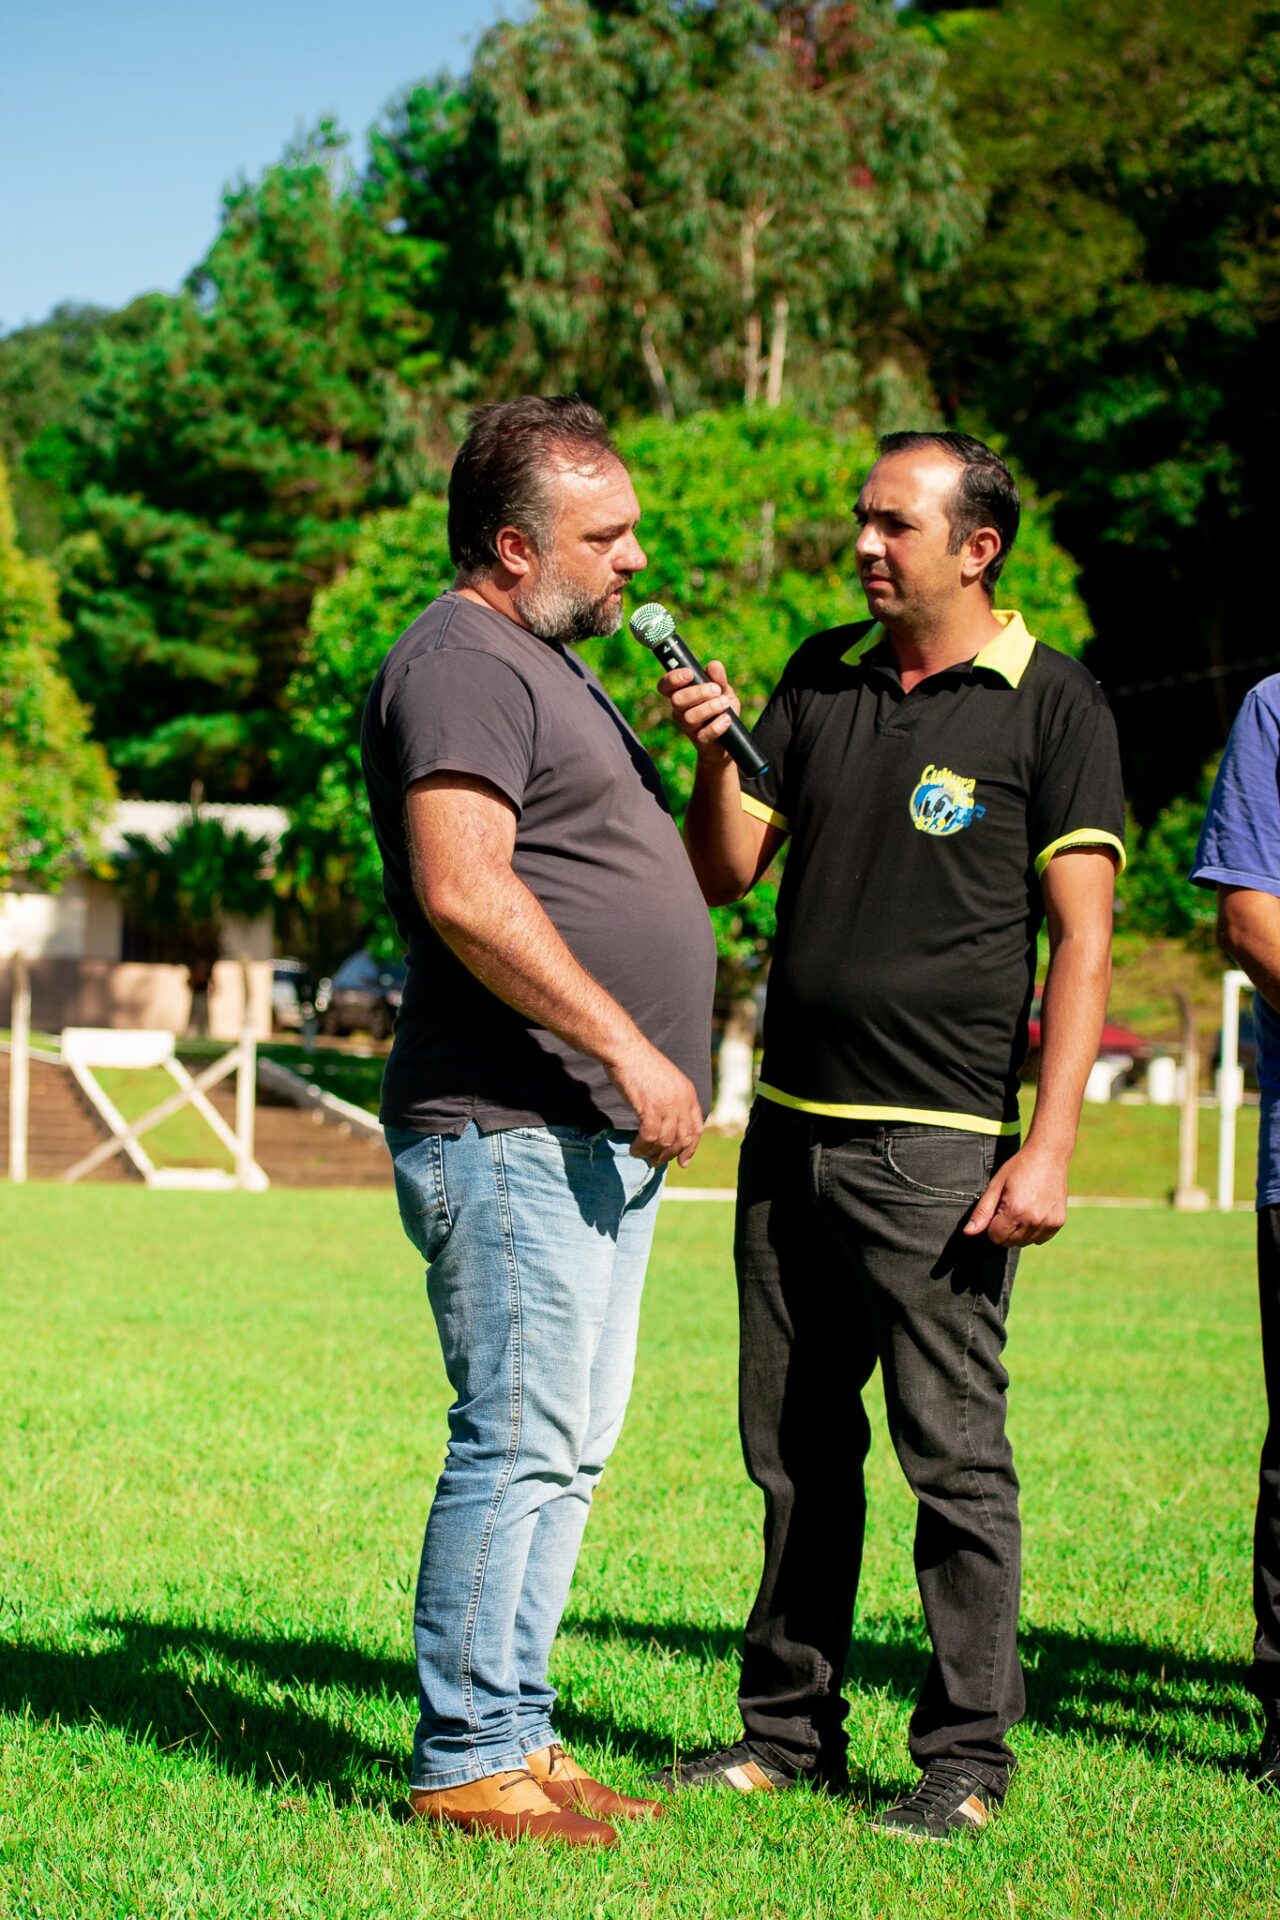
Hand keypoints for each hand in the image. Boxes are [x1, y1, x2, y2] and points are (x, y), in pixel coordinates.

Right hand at [606, 1038, 703, 1167]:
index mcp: (688, 1093)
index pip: (697, 1128)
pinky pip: (650, 1138)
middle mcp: (682, 1102)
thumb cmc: (640, 1063)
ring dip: (654, 1153)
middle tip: (657, 1162)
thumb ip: (671, 1100)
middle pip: (684, 1139)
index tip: (683, 1161)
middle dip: (671, 1155)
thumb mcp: (666, 1081)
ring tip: (642, 1155)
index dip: (691, 1148)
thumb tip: (666, 1122)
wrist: (626, 1050)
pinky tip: (634, 1148)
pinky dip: (642, 1147)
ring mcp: (668, 1106)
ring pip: (667, 1142)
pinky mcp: (651, 1109)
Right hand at [657, 661, 741, 759]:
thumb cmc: (722, 712)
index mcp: (682, 695)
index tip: (689, 674)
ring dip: (710, 707)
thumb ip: (719, 679)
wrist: (729, 743)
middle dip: (698, 692)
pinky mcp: (701, 742)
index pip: (665, 686)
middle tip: (716, 690)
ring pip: (689, 717)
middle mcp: (680, 712)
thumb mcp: (724, 692)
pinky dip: (717, 725)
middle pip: (677, 700)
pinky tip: (727, 719)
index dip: (672, 679)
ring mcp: (689, 728)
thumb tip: (714, 665)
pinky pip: (704, 734)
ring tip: (725, 704)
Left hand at [963, 1143, 1068, 1246]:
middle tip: (1010, 1207)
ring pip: (1025, 1242)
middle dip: (1005, 1229)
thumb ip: (982, 1212)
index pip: (995, 1237)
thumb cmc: (1018, 1168)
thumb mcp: (995, 1186)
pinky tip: (1034, 1212)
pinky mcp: (1058, 1222)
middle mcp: (1033, 1220)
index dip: (992, 1225)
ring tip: (1023, 1208)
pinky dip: (1034, 1231)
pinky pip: (1040, 1239)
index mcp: (1015, 1210)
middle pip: (1010, 1242)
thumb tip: (968, 1233)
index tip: (997, 1211)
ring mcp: (1048, 1222)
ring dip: (1020, 1231)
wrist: (1048, 1156)